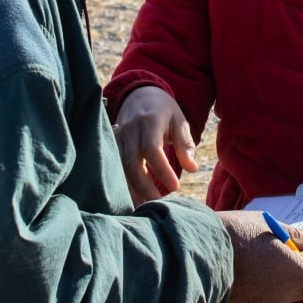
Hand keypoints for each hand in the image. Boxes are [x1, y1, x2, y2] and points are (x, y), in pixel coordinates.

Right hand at [113, 86, 197, 205]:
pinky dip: (120, 184)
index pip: (152, 149)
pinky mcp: (110, 145)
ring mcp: (116, 137)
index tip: (176, 186)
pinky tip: (130, 199)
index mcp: (149, 121)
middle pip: (132, 162)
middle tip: (159, 202)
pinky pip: (112, 167)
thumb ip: (185, 144)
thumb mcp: (179, 122)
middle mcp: (129, 129)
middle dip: (145, 186)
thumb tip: (192, 168)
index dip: (162, 170)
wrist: (139, 95)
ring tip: (144, 207)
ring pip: (118, 167)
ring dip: (130, 189)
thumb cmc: (164, 112)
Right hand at [217, 210, 302, 302]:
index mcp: (292, 272)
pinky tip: (244, 271)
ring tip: (260, 258)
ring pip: (284, 294)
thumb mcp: (267, 224)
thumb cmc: (233, 234)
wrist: (192, 255)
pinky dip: (261, 287)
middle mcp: (282, 295)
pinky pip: (264, 300)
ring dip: (281, 279)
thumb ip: (295, 236)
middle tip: (292, 250)